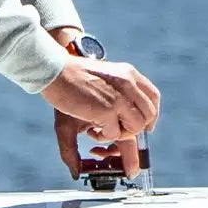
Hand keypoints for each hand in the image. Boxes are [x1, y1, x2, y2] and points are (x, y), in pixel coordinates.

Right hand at [43, 27, 158, 180]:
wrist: (54, 70)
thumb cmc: (72, 76)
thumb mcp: (102, 79)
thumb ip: (118, 92)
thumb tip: (126, 113)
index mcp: (128, 74)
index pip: (153, 96)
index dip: (151, 114)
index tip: (146, 125)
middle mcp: (128, 84)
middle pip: (148, 115)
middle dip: (135, 128)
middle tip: (116, 130)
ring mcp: (119, 97)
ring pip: (136, 127)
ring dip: (119, 134)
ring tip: (100, 129)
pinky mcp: (107, 110)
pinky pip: (115, 134)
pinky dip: (103, 137)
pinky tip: (90, 130)